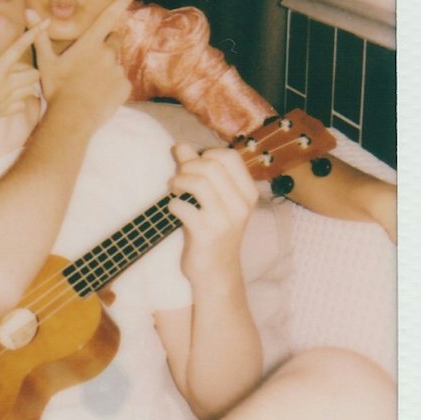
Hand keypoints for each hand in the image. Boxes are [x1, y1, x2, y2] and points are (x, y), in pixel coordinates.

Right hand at [0, 11, 44, 129]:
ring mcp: (6, 100)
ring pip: (31, 91)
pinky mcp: (3, 112)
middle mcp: (7, 85)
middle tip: (16, 66)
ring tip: (15, 80)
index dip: (34, 33)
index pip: (20, 47)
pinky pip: (22, 106)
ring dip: (27, 84)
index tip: (46, 23)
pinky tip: (9, 96)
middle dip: (30, 68)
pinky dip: (20, 100)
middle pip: (35, 74)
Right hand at [29, 0, 137, 100]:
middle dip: (106, 45)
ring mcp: (118, 70)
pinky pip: (121, 82)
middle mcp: (107, 53)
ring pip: (116, 63)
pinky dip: (113, 86)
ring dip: (107, 68)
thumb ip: (40, 36)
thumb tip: (29, 11)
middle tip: (91, 61)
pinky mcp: (125, 87)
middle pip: (114, 39)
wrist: (73, 118)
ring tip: (91, 84)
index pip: (109, 15)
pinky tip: (99, 95)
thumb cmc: (57, 89)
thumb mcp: (46, 62)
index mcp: (90, 43)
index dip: (122, 0)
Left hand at [166, 143, 256, 283]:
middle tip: (178, 181)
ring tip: (174, 191)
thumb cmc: (213, 231)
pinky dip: (173, 204)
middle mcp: (241, 205)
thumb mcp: (214, 200)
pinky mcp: (207, 234)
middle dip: (187, 167)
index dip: (205, 155)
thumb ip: (199, 172)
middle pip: (210, 165)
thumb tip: (180, 146)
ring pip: (198, 182)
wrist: (217, 273)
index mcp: (247, 192)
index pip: (229, 156)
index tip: (193, 168)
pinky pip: (184, 207)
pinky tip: (174, 209)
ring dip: (178, 182)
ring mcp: (225, 220)